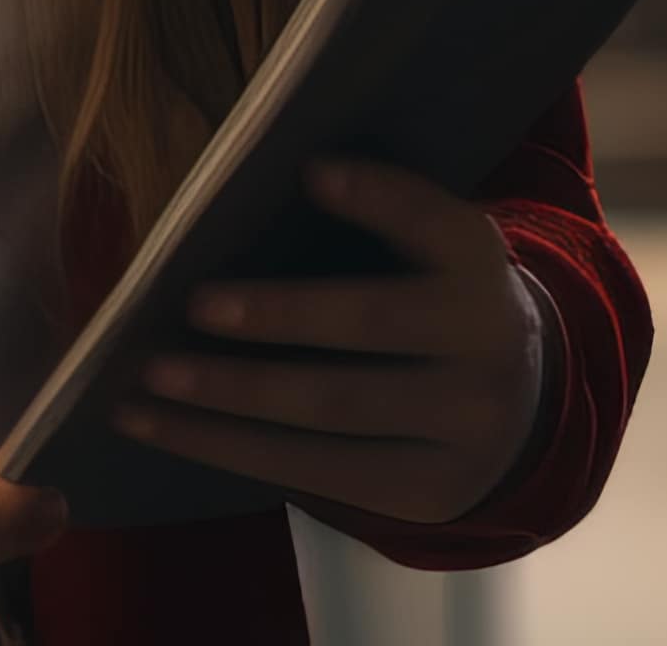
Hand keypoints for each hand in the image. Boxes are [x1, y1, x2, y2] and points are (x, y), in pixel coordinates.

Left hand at [108, 157, 547, 527]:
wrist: (517, 414)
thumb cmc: (426, 305)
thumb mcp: (426, 255)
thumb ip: (368, 223)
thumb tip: (234, 199)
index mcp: (480, 268)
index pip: (437, 224)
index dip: (380, 198)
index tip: (311, 172)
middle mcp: (487, 349)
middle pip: (373, 324)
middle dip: (279, 315)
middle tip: (194, 305)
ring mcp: (464, 431)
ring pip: (332, 411)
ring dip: (228, 395)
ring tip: (148, 379)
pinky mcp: (426, 494)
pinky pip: (315, 473)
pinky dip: (226, 449)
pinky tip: (161, 427)